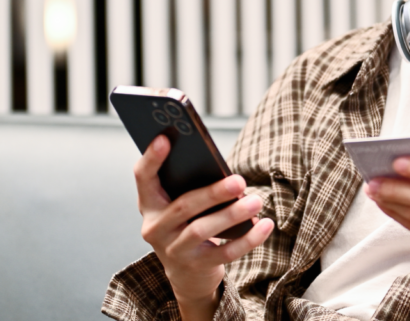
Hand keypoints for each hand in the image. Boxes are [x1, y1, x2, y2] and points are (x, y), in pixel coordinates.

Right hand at [134, 135, 274, 320]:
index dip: (152, 158)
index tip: (165, 137)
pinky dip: (248, 239)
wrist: (187, 272)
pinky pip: (224, 253)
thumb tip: (224, 170)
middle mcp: (155, 227)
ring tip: (256, 201)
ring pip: (202, 230)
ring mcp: (173, 250)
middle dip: (213, 192)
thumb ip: (192, 186)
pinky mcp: (196, 266)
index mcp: (150, 203)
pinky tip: (266, 225)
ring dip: (232, 214)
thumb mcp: (183, 205)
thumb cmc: (190, 224)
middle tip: (240, 181)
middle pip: (183, 206)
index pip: (143, 177)